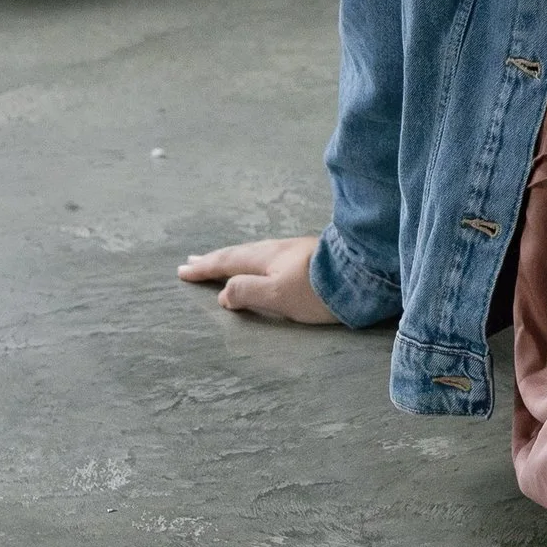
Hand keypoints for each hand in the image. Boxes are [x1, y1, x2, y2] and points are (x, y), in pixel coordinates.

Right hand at [177, 234, 339, 323]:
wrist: (364, 272)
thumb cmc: (317, 289)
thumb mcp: (276, 296)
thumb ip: (248, 293)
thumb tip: (223, 293)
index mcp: (265, 258)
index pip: (227, 263)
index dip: (204, 268)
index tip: (183, 271)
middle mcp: (277, 250)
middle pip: (239, 254)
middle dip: (215, 259)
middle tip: (193, 261)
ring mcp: (295, 250)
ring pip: (255, 253)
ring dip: (234, 258)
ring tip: (223, 262)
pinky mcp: (311, 256)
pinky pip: (270, 256)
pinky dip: (254, 260)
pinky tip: (262, 264)